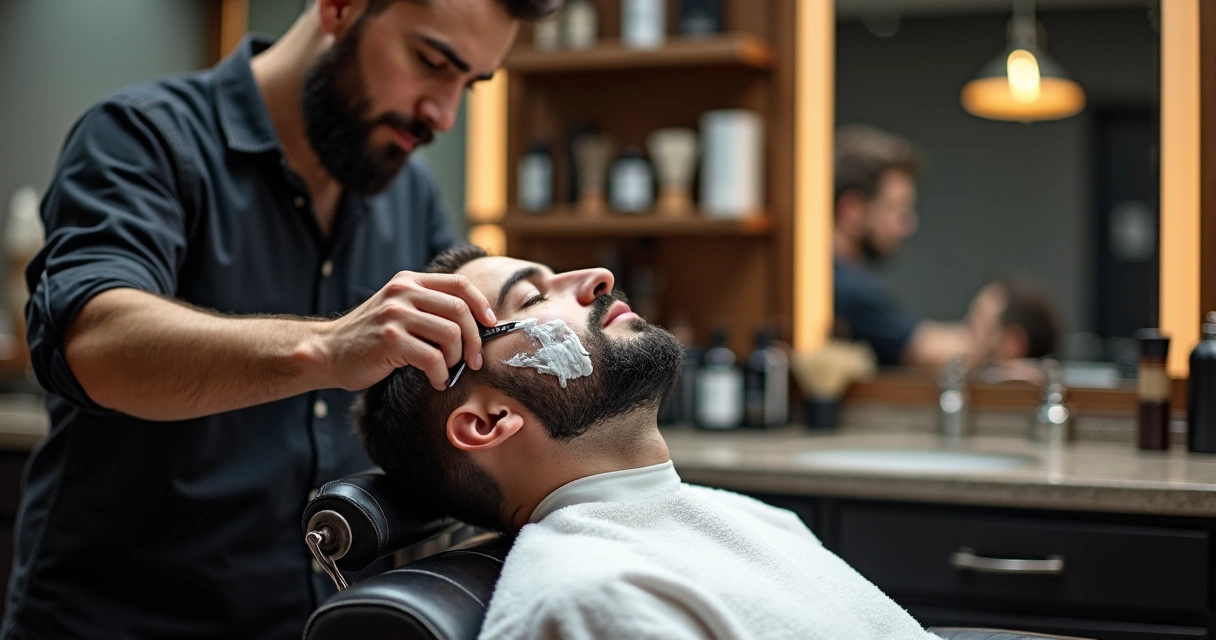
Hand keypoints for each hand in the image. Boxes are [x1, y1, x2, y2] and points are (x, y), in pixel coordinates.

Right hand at [317, 271, 495, 390]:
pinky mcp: (390, 340)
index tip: (490, 324)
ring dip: (457, 359)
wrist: (327, 351)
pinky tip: (436, 381)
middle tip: (474, 360)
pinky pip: (433, 358)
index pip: (459, 284)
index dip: (481, 304)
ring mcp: (395, 314)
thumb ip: (427, 307)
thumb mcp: (397, 309)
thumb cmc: (369, 338)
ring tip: (448, 371)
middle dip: (474, 339)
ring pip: (450, 334)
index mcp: (408, 281)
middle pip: (460, 310)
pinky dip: (441, 374)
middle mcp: (402, 293)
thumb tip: (475, 324)